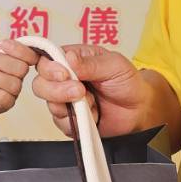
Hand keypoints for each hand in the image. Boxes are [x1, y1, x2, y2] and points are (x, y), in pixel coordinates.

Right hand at [29, 44, 150, 137]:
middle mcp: (64, 80)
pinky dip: (77, 121)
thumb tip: (69, 58)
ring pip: (49, 105)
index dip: (49, 68)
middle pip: (40, 84)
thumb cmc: (127, 82)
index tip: (64, 74)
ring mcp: (65, 101)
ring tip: (92, 103)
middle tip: (80, 91)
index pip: (46, 61)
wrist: (139, 109)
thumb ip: (90, 62)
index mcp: (72, 60)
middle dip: (57, 90)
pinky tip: (92, 115)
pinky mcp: (70, 120)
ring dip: (70, 105)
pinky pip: (61, 123)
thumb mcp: (114, 65)